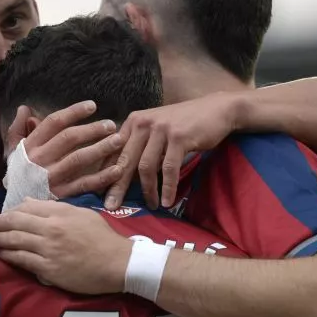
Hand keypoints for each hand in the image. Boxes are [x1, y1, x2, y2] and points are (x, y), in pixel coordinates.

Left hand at [0, 199, 127, 294]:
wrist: (119, 263)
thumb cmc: (102, 238)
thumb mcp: (80, 214)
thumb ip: (53, 207)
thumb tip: (27, 203)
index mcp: (59, 213)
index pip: (25, 209)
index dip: (7, 212)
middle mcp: (51, 229)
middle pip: (14, 223)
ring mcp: (49, 250)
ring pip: (14, 241)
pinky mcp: (49, 269)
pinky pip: (22, 261)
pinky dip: (7, 256)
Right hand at [6, 101, 124, 197]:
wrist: (16, 208)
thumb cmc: (18, 174)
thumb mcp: (12, 151)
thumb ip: (17, 129)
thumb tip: (24, 109)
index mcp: (31, 146)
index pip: (54, 123)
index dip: (74, 112)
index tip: (93, 106)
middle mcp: (41, 159)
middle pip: (69, 139)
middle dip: (92, 129)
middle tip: (111, 124)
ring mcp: (51, 177)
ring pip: (79, 159)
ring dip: (101, 148)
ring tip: (119, 140)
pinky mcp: (61, 194)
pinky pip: (85, 184)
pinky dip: (102, 177)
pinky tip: (117, 169)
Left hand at [105, 92, 241, 209]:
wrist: (217, 109)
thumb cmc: (184, 124)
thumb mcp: (156, 129)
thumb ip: (140, 145)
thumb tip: (122, 174)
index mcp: (133, 122)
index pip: (114, 151)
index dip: (106, 173)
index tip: (100, 193)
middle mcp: (143, 123)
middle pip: (125, 160)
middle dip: (117, 186)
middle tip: (111, 207)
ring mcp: (160, 129)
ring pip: (146, 166)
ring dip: (147, 190)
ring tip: (150, 205)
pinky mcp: (178, 136)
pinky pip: (168, 168)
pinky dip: (167, 187)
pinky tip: (166, 201)